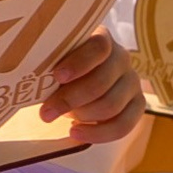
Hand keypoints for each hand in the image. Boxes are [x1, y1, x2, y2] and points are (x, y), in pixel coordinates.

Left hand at [43, 29, 144, 147]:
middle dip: (70, 99)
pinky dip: (98, 133)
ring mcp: (132, 82)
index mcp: (102, 39)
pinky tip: (75, 132)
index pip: (98, 47)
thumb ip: (50, 65)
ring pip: (111, 105)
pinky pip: (123, 125)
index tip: (57, 76)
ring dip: (82, 116)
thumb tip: (35, 81)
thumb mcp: (56, 61)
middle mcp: (121, 58)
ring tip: (61, 118)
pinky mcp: (137, 105)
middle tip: (46, 112)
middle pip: (102, 81)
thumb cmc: (62, 70)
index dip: (79, 63)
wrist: (78, 82)